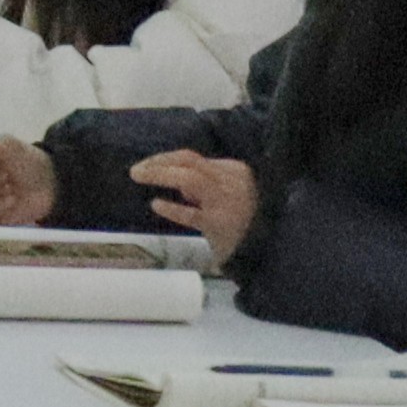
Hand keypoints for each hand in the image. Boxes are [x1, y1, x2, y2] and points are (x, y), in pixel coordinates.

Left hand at [133, 149, 264, 267]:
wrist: (270, 247)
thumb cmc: (247, 219)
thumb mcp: (229, 194)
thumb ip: (205, 184)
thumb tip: (175, 179)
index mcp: (234, 170)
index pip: (193, 158)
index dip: (166, 159)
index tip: (148, 165)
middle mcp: (231, 181)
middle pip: (189, 162)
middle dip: (159, 162)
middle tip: (136, 170)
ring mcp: (226, 202)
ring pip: (190, 179)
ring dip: (161, 175)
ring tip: (139, 177)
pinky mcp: (221, 225)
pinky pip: (192, 214)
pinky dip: (172, 208)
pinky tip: (156, 204)